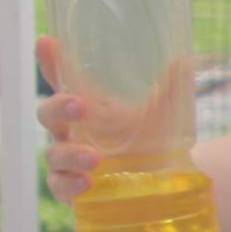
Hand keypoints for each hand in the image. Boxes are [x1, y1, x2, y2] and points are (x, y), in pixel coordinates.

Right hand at [37, 31, 194, 203]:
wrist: (163, 184)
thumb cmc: (152, 141)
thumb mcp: (162, 115)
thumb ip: (171, 90)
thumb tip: (183, 61)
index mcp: (88, 107)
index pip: (62, 80)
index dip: (51, 61)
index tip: (46, 41)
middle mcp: (72, 132)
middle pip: (48, 114)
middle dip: (58, 107)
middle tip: (80, 105)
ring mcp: (70, 162)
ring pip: (54, 154)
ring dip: (70, 154)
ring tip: (94, 158)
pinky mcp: (74, 190)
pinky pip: (60, 186)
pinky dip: (69, 184)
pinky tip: (86, 183)